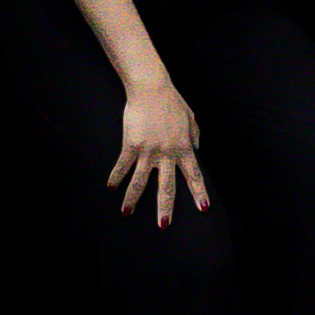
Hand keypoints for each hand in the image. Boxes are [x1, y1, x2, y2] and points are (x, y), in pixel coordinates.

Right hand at [111, 80, 207, 226]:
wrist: (151, 88)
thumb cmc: (172, 102)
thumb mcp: (191, 118)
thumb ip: (195, 136)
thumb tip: (197, 149)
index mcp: (183, 148)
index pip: (194, 175)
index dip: (198, 193)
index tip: (203, 209)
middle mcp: (167, 153)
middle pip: (167, 187)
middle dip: (165, 208)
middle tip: (163, 225)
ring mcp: (148, 150)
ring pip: (140, 182)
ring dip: (132, 199)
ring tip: (126, 213)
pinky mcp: (131, 145)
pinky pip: (123, 166)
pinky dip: (116, 177)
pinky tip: (111, 188)